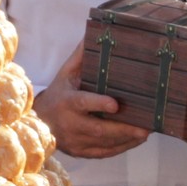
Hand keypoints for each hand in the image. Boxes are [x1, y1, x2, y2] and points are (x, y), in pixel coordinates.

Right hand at [34, 50, 148, 159]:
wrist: (39, 121)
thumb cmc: (59, 93)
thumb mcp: (66, 73)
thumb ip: (81, 56)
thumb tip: (94, 32)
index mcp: (66, 102)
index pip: (82, 103)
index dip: (98, 104)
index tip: (115, 105)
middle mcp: (70, 124)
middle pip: (98, 129)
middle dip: (123, 129)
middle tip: (145, 127)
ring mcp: (75, 141)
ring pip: (104, 143)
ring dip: (127, 138)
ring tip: (147, 132)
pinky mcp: (81, 152)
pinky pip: (105, 152)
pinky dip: (122, 147)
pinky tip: (136, 140)